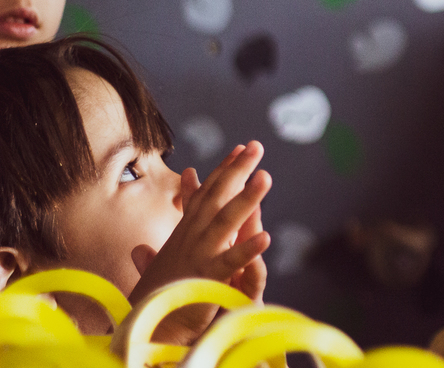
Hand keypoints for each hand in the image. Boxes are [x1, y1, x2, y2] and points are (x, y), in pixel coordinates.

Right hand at [128, 141, 271, 342]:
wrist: (145, 329)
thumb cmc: (156, 294)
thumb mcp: (167, 257)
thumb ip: (173, 229)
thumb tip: (161, 218)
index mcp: (185, 232)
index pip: (207, 194)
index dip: (224, 171)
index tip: (241, 148)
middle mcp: (190, 238)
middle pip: (216, 198)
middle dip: (236, 171)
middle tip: (256, 147)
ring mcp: (198, 257)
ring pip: (224, 222)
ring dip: (245, 199)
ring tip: (266, 177)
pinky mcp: (205, 281)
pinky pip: (228, 263)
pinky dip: (246, 250)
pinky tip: (266, 236)